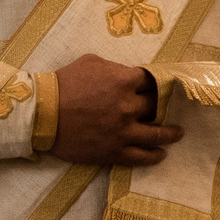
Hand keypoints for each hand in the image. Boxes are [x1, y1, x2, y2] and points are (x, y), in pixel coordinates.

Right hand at [51, 55, 182, 166]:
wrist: (41, 113)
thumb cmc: (63, 83)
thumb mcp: (91, 62)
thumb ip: (115, 67)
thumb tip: (129, 74)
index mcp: (124, 81)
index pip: (152, 81)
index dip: (158, 83)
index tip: (163, 86)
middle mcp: (128, 107)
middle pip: (157, 106)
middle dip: (165, 106)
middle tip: (173, 108)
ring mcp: (123, 131)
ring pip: (157, 134)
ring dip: (171, 134)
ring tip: (178, 133)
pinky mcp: (114, 151)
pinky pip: (141, 157)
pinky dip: (154, 156)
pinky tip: (161, 154)